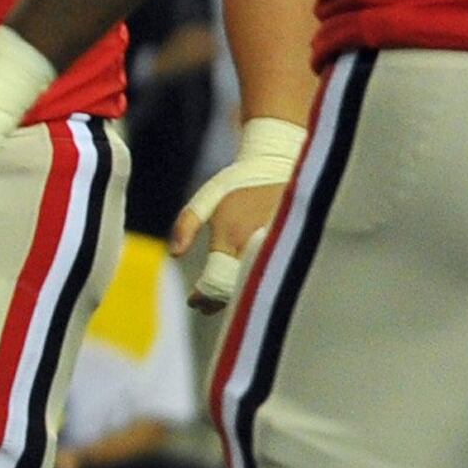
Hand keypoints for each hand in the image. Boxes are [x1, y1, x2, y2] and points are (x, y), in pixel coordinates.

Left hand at [171, 118, 305, 311]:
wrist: (280, 164)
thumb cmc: (238, 181)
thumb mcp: (206, 198)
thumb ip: (186, 224)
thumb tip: (174, 254)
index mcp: (232, 234)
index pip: (215, 281)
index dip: (201, 296)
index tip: (193, 300)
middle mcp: (256, 244)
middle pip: (235, 291)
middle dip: (217, 301)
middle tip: (204, 304)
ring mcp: (277, 247)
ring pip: (256, 287)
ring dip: (237, 297)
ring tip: (221, 299)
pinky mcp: (294, 246)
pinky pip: (274, 276)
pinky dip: (258, 285)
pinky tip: (247, 286)